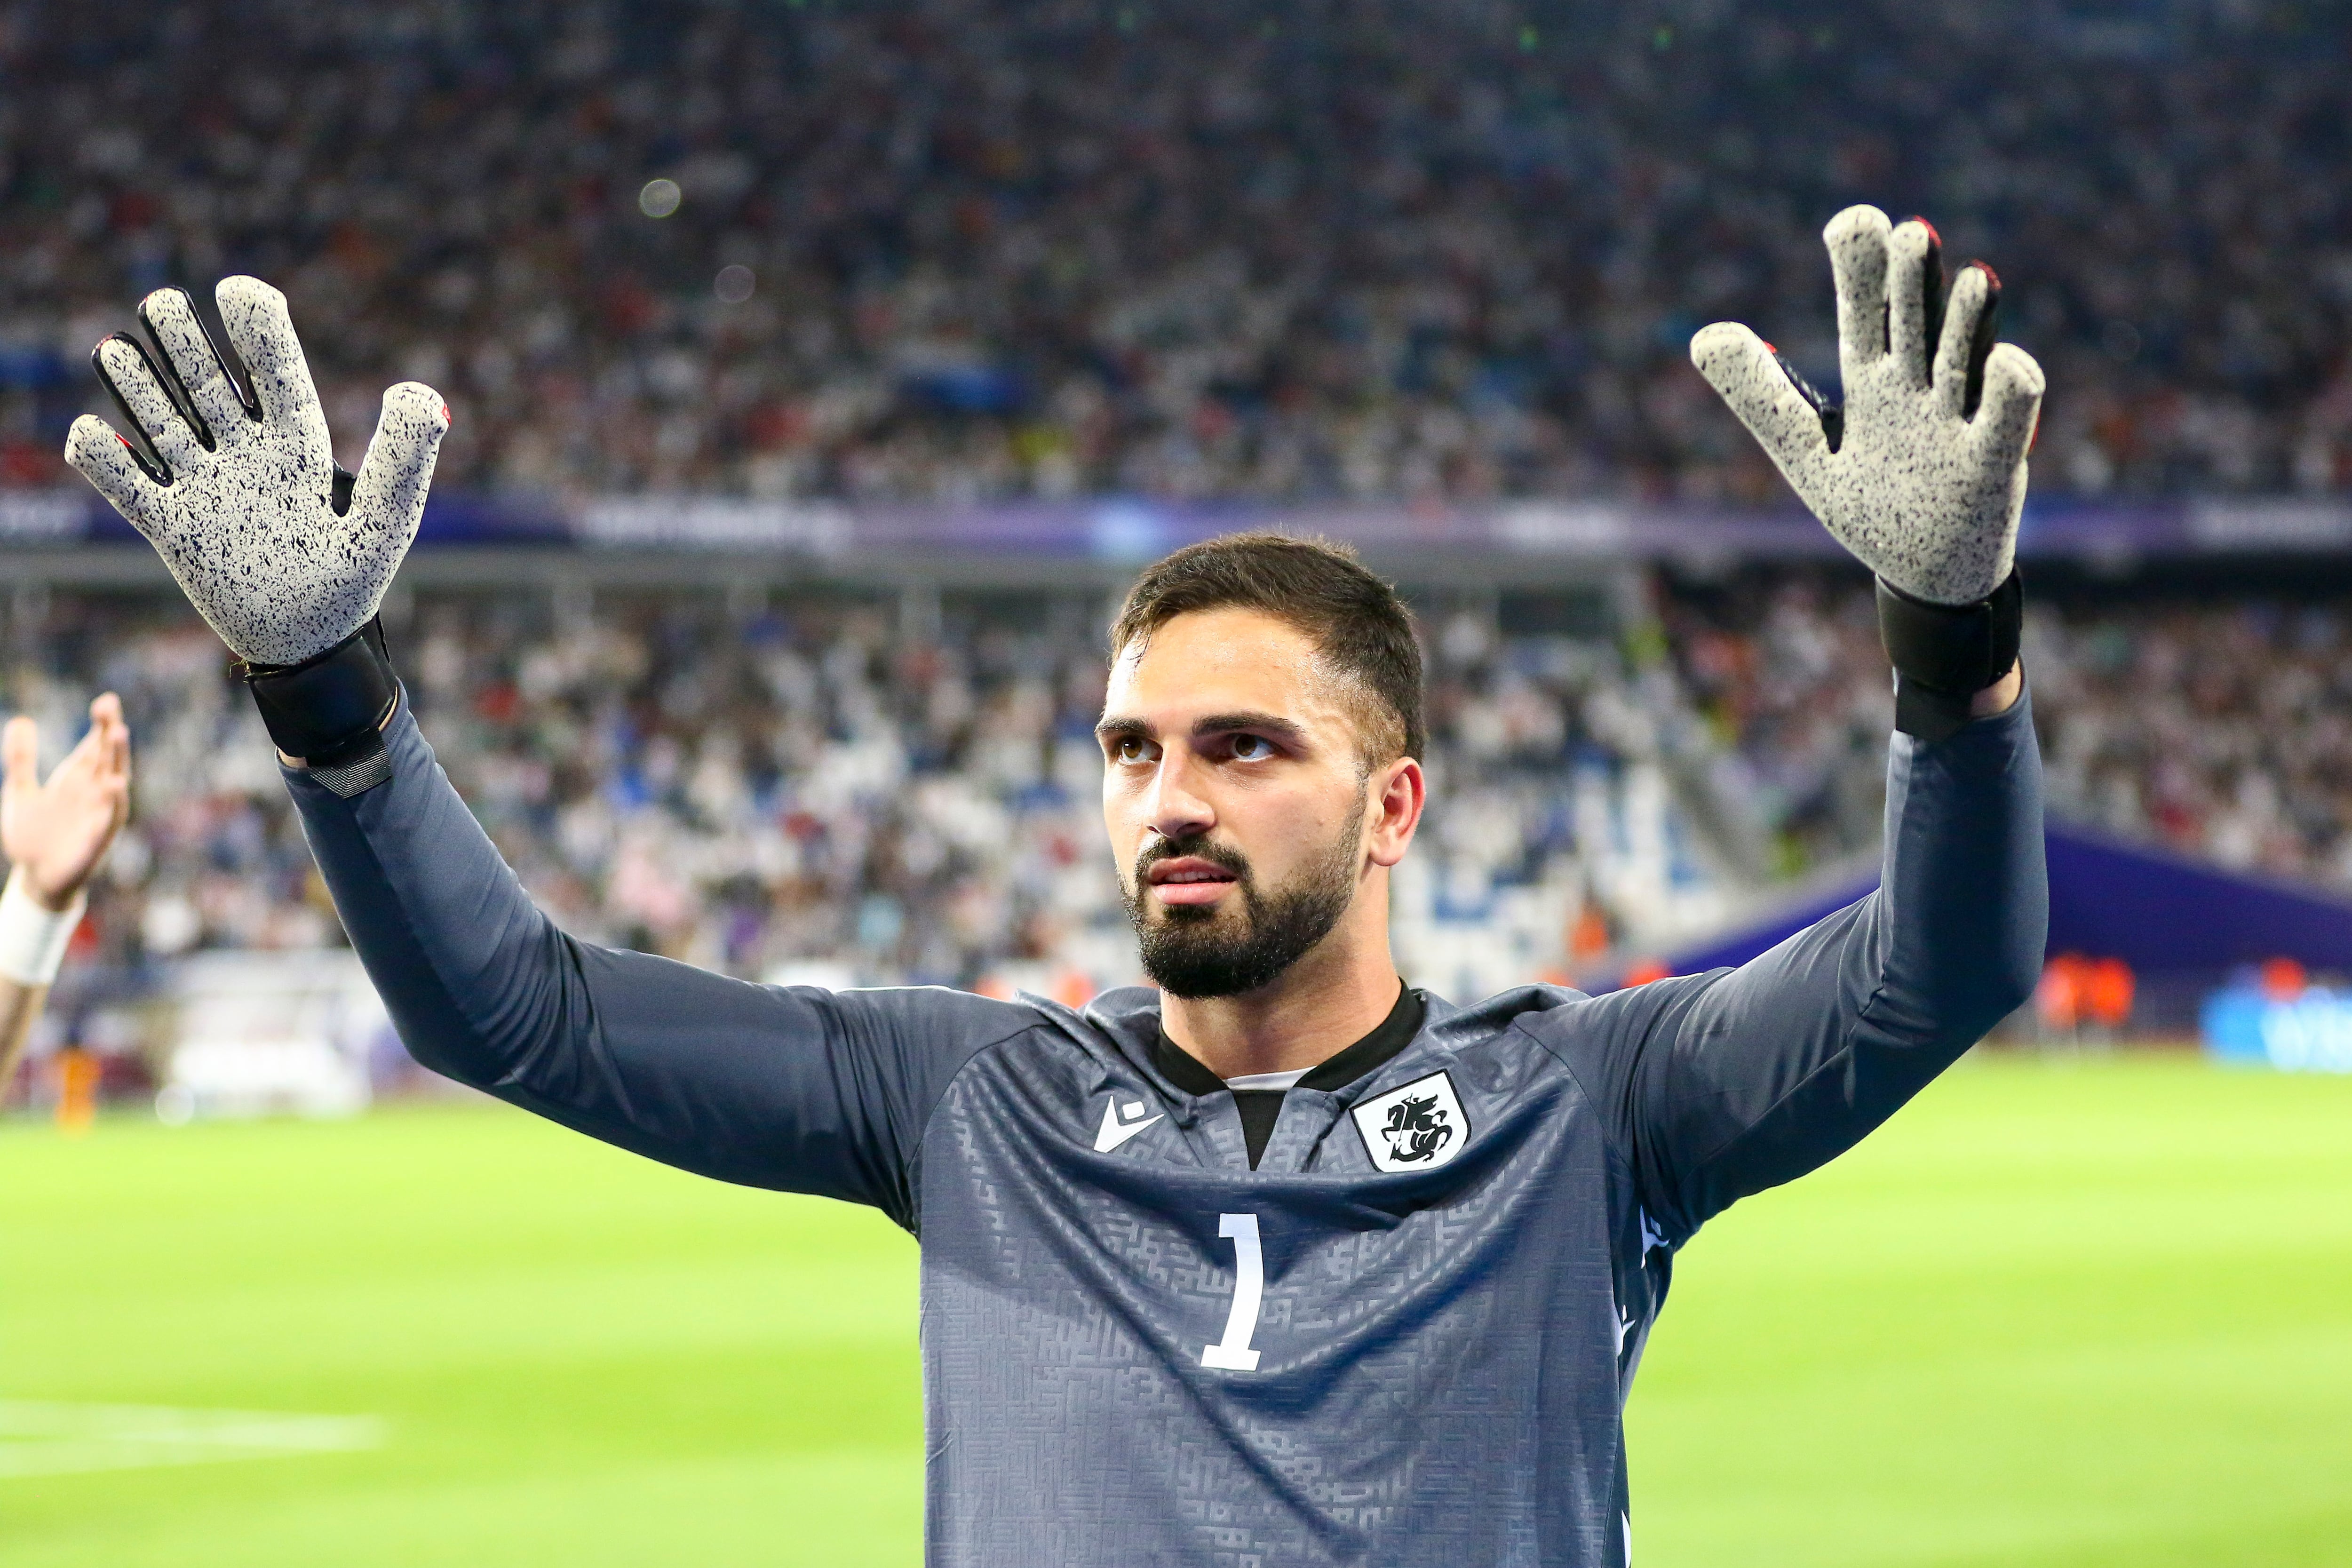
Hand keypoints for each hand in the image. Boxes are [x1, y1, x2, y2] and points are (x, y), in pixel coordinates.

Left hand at [2, 695, 131, 911]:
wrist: (35, 879)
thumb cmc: (32, 836)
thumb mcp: (19, 791)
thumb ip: (22, 758)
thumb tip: (21, 719)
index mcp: (77, 780)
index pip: (94, 747)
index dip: (101, 724)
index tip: (105, 700)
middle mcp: (93, 793)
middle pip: (106, 757)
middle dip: (109, 733)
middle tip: (109, 708)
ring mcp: (98, 815)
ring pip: (113, 782)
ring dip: (117, 759)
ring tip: (118, 734)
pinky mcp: (96, 840)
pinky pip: (109, 819)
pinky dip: (114, 802)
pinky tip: (115, 785)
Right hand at [63, 277, 448, 666]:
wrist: (311, 646)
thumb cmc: (353, 583)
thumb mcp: (387, 520)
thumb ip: (404, 458)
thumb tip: (420, 392)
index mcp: (299, 444)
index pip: (275, 371)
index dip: (257, 327)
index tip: (237, 289)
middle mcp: (248, 455)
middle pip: (209, 384)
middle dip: (185, 342)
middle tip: (164, 303)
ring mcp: (205, 488)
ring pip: (164, 421)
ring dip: (139, 385)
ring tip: (117, 350)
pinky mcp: (172, 527)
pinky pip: (128, 485)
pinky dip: (103, 460)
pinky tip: (89, 434)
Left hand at [1690, 205, 2044, 605]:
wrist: (1925, 572)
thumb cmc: (1870, 503)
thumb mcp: (1803, 451)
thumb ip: (1758, 395)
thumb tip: (1702, 334)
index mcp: (1873, 381)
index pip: (1865, 312)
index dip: (1861, 269)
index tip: (1853, 222)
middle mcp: (1919, 389)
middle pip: (1915, 325)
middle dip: (1913, 283)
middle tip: (1909, 232)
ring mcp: (1958, 423)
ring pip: (1965, 361)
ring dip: (1968, 322)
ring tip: (1970, 276)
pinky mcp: (1992, 466)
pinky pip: (2005, 424)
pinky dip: (2010, 392)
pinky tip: (2008, 358)